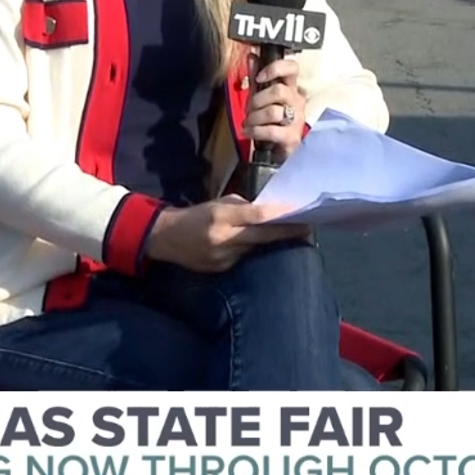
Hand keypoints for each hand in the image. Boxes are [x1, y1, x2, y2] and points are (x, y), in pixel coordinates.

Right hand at [145, 196, 309, 273]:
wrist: (166, 237)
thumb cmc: (197, 215)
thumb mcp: (219, 204)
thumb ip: (244, 208)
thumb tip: (270, 212)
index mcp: (221, 216)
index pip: (256, 216)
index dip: (279, 215)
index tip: (299, 212)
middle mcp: (222, 238)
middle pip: (262, 236)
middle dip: (286, 233)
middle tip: (307, 229)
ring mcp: (222, 257)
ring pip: (255, 250)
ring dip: (271, 244)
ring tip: (289, 237)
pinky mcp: (220, 270)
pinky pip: (244, 260)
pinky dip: (253, 253)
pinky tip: (260, 251)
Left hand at [244, 55, 307, 156]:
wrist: (278, 151)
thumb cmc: (271, 121)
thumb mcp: (262, 97)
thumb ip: (257, 77)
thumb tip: (251, 55)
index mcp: (291, 89)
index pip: (292, 68)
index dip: (275, 68)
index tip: (260, 78)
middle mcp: (297, 102)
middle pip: (278, 90)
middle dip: (257, 100)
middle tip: (249, 109)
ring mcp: (296, 120)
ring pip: (272, 111)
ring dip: (254, 118)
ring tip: (248, 123)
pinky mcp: (291, 137)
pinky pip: (270, 130)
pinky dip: (254, 131)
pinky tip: (248, 132)